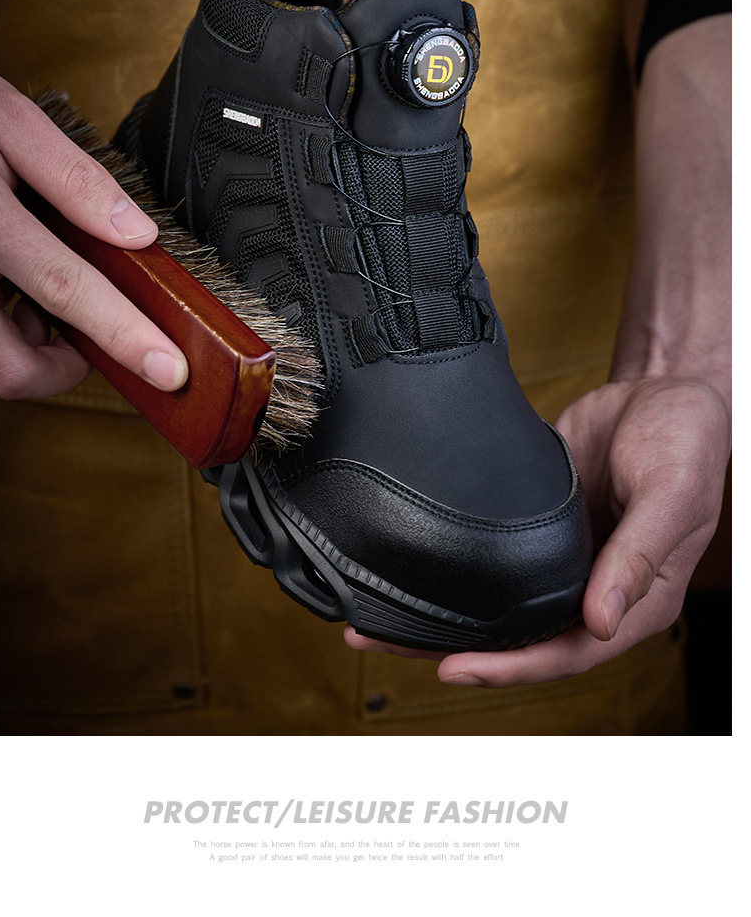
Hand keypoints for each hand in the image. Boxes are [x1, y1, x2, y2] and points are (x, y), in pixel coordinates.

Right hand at [0, 65, 188, 399]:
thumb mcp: (6, 119)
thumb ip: (71, 176)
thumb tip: (136, 232)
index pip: (64, 289)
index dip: (121, 335)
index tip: (167, 367)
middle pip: (7, 366)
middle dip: (59, 371)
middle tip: (86, 343)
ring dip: (20, 354)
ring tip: (34, 303)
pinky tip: (4, 295)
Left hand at [346, 375, 729, 685]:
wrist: (663, 388)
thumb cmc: (687, 441)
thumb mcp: (673, 494)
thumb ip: (639, 556)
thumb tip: (602, 622)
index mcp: (635, 600)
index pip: (567, 653)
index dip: (513, 668)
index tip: (454, 668)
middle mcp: (592, 589)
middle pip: (519, 640)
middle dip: (451, 648)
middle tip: (376, 638)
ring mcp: (559, 560)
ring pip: (497, 604)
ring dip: (440, 615)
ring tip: (369, 615)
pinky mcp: (533, 527)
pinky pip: (491, 558)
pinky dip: (452, 568)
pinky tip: (408, 565)